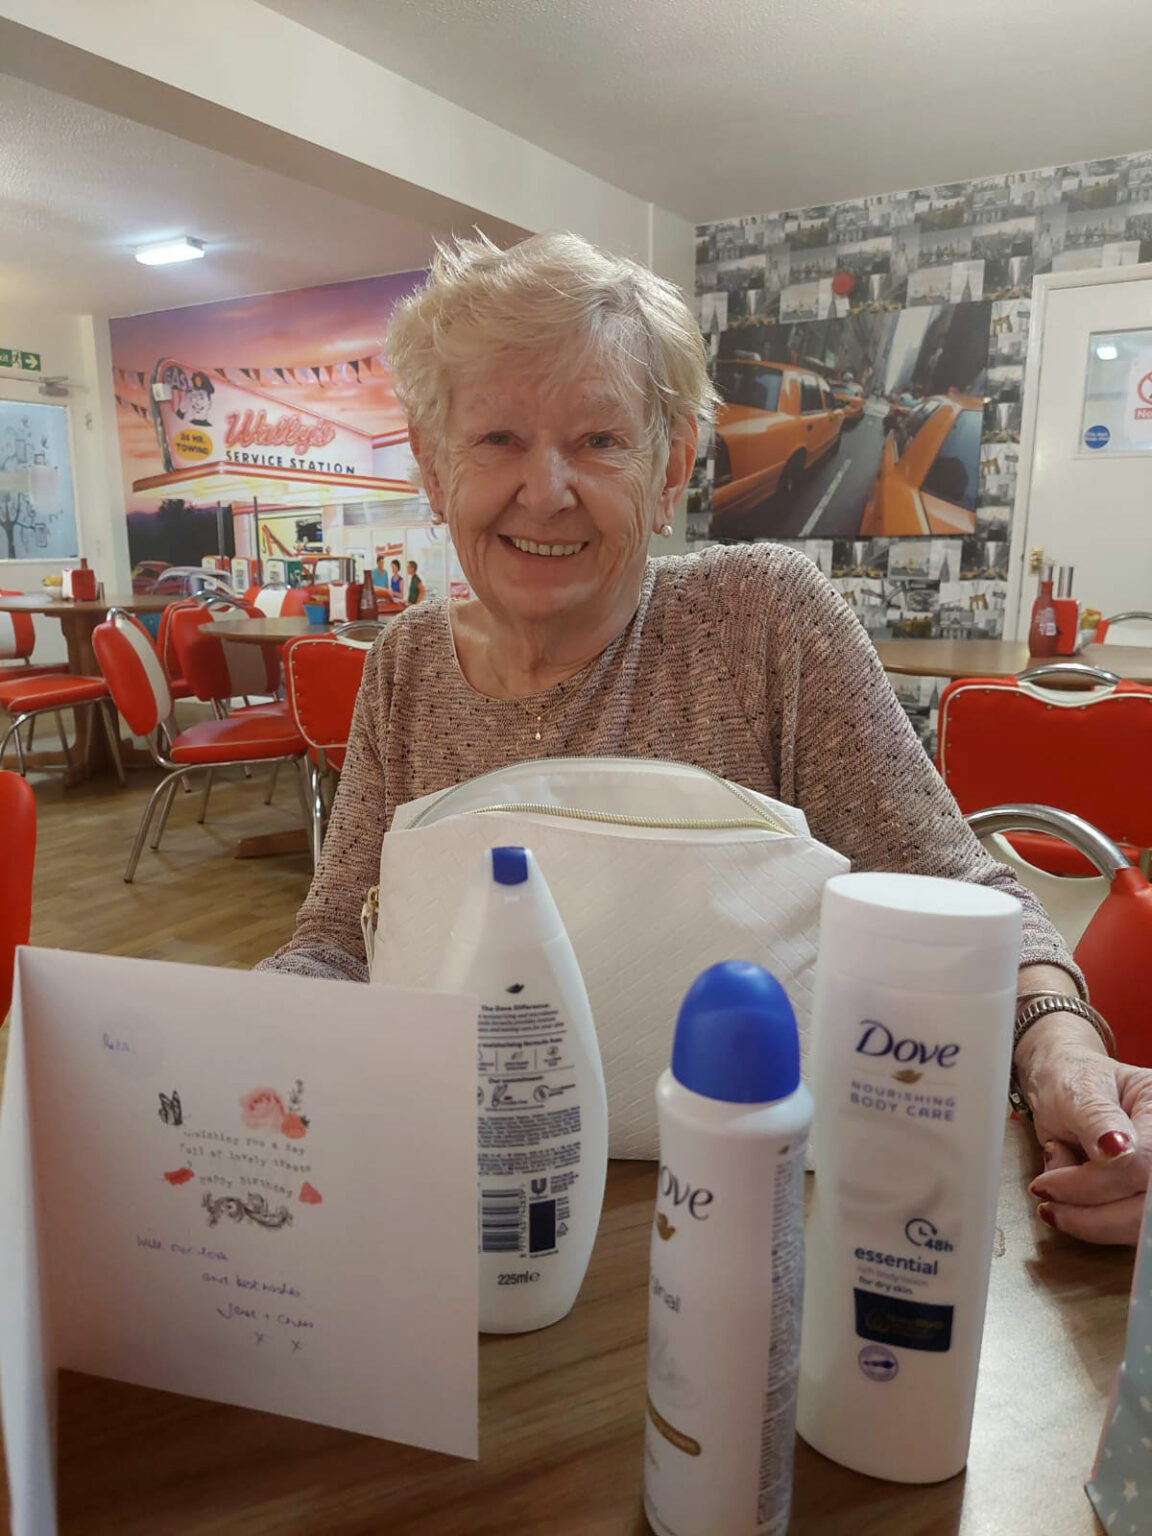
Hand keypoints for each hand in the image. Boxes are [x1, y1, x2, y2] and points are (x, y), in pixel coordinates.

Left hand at [1017, 1013, 1151, 1243]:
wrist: (1066, 1085)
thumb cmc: (1071, 1081)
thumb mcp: (1075, 1093)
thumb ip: (1095, 1120)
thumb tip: (1117, 1150)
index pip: (1142, 1162)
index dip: (1094, 1183)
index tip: (1046, 1184)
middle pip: (1148, 1203)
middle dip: (1092, 1211)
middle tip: (1047, 1201)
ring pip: (1141, 1225)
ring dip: (1092, 1221)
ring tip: (1054, 1202)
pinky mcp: (1146, 1196)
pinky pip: (1130, 1228)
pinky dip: (1095, 1224)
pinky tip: (1069, 1208)